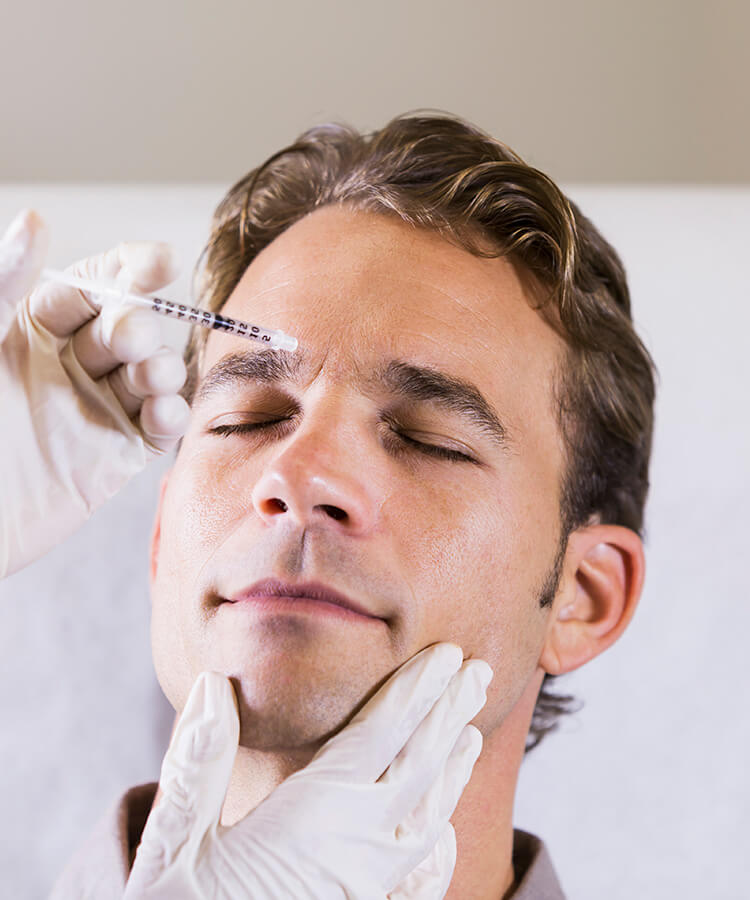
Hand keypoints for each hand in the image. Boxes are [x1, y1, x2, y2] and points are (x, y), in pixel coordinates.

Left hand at [0, 209, 189, 576]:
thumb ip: (3, 282)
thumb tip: (35, 218)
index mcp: (30, 331)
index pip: (90, 286)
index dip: (127, 269)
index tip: (160, 260)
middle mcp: (68, 366)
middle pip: (126, 327)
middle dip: (138, 325)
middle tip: (130, 336)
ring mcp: (95, 410)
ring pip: (149, 374)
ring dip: (161, 368)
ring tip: (150, 375)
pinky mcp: (115, 455)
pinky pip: (157, 428)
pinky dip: (170, 415)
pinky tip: (163, 412)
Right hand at [125, 644, 492, 898]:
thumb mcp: (174, 843)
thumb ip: (197, 765)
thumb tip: (212, 684)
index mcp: (315, 817)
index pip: (380, 736)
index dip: (416, 691)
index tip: (448, 654)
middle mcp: (356, 850)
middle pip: (418, 768)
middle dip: (449, 714)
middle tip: (479, 671)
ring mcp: (366, 887)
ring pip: (426, 820)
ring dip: (450, 770)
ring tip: (469, 733)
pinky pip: (418, 883)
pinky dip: (439, 851)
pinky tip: (444, 835)